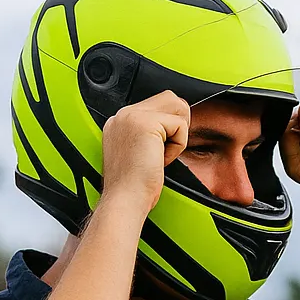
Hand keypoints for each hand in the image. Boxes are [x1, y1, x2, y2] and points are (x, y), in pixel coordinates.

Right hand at [100, 91, 189, 213]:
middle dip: (178, 124)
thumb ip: (150, 135)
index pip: (156, 105)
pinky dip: (177, 147)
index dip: (168, 127)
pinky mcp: (146, 123)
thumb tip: (173, 126)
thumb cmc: (131, 188)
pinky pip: (180, 126)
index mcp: (119, 122)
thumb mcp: (138, 154)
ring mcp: (132, 116)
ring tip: (161, 155)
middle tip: (166, 151)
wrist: (124, 201)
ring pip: (177, 107)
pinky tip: (160, 161)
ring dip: (177, 134)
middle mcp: (123, 115)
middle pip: (169, 99)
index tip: (157, 153)